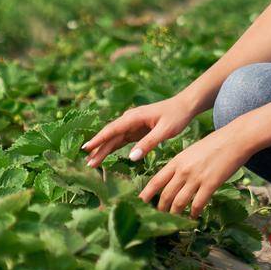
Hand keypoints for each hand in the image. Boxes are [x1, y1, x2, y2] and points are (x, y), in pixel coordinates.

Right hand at [81, 95, 196, 167]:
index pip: (112, 130)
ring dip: (103, 150)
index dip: (98, 139)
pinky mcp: (136, 130)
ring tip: (92, 162)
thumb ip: (148, 143)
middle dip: (98, 149)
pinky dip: (112, 148)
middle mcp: (129, 119)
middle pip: (110, 136)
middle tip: (87, 163)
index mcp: (134, 117)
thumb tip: (131, 157)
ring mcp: (132, 125)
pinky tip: (104, 155)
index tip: (86, 148)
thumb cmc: (176, 116)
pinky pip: (121, 140)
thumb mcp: (164, 130)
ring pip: (114, 139)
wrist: (184, 106)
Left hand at [138, 126, 252, 217]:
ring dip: (175, 214)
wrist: (234, 138)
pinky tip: (193, 217)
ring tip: (174, 221)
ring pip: (179, 202)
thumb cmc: (213, 144)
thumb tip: (172, 180)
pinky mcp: (210, 184)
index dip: (145, 194)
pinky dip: (194, 213)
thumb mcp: (190, 152)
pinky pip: (198, 203)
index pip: (155, 181)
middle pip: (165, 195)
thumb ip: (180, 165)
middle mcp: (183, 170)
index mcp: (176, 161)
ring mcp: (196, 177)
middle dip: (160, 209)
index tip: (139, 204)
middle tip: (158, 218)